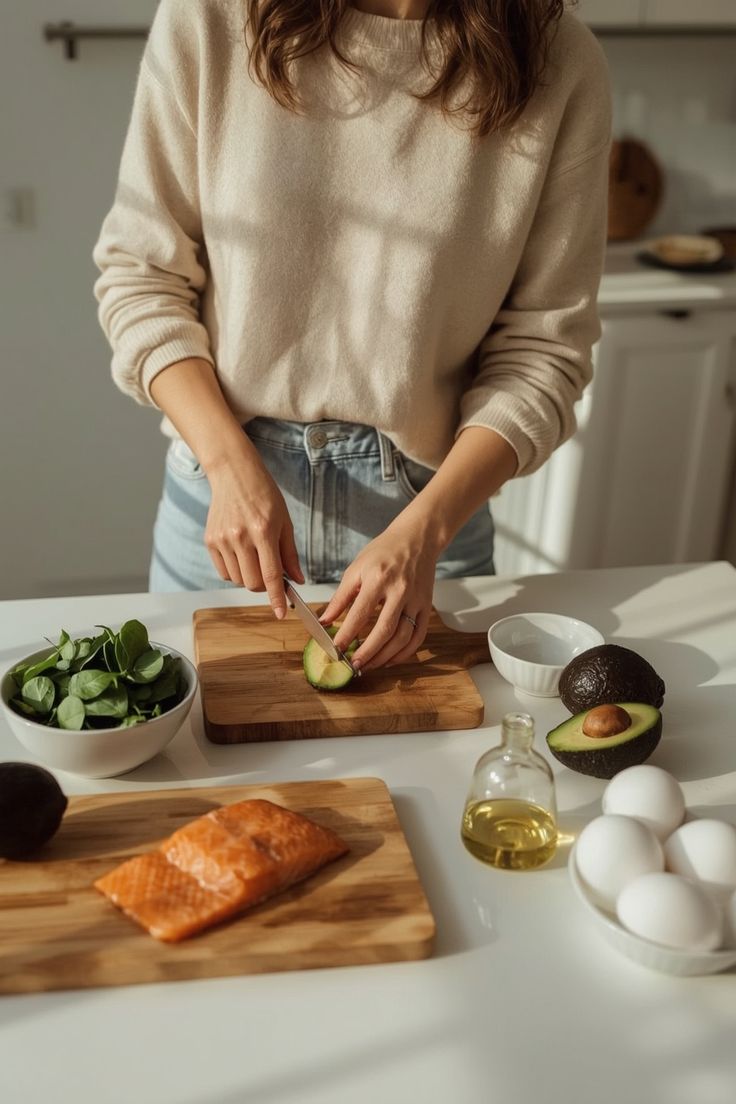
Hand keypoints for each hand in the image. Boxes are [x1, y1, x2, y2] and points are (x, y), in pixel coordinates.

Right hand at [204, 445, 303, 617]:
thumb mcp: (285, 522)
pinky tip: (242, 555)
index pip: (271, 575)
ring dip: (250, 578)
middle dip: (265, 587)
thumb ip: (290, 554)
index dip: (277, 598)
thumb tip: (297, 580)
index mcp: (263, 532)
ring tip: (256, 558)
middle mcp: (240, 537)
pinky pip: (224, 571)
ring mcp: (222, 540)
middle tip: (272, 575)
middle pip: (252, 583)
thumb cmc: (264, 496)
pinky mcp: (210, 541)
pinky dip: (235, 571)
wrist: (234, 475)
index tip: (280, 614)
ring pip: (238, 580)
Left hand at [319, 515, 439, 670]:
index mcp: (378, 578)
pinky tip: (390, 659)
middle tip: (353, 665)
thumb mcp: (356, 569)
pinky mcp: (427, 606)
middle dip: (367, 652)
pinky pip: (418, 636)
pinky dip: (405, 652)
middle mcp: (399, 590)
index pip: (360, 614)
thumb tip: (325, 621)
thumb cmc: (384, 551)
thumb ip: (340, 597)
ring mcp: (416, 600)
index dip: (346, 635)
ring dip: (385, 656)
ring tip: (369, 665)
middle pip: (384, 630)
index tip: (336, 650)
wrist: (417, 539)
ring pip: (403, 637)